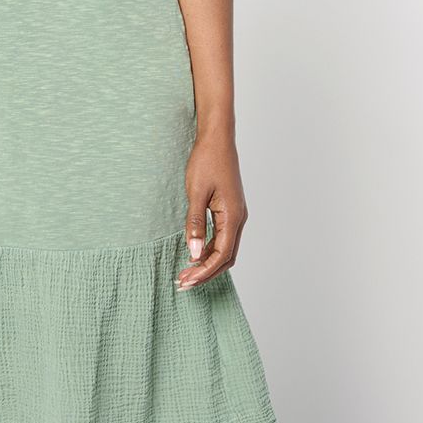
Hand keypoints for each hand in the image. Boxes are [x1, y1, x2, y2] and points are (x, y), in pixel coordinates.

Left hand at [177, 131, 246, 288]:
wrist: (217, 139)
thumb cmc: (207, 161)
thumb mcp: (196, 193)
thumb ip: (194, 223)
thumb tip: (192, 252)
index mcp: (233, 216)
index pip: (221, 255)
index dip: (204, 271)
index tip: (186, 280)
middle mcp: (238, 218)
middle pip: (226, 257)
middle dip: (206, 273)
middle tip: (183, 283)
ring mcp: (236, 215)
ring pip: (225, 249)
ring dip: (207, 263)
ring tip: (186, 272)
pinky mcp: (229, 210)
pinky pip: (222, 237)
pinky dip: (208, 250)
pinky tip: (193, 254)